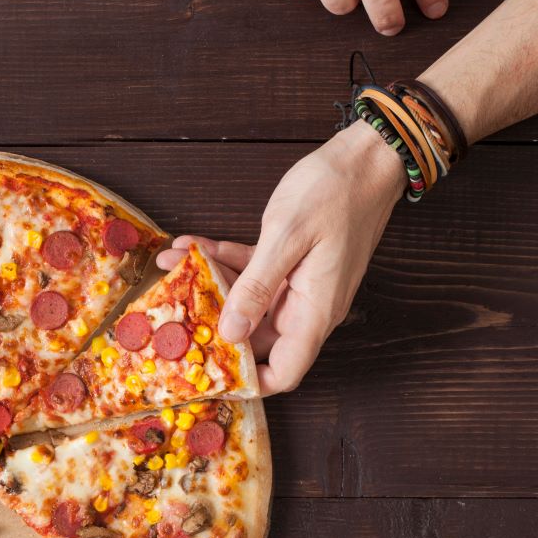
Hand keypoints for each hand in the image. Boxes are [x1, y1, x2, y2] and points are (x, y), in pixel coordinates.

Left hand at [161, 123, 403, 394]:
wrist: (367, 156)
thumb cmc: (335, 191)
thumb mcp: (287, 238)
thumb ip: (257, 287)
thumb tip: (232, 332)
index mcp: (314, 311)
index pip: (284, 371)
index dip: (249, 381)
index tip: (208, 372)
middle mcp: (308, 306)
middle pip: (256, 337)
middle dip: (212, 324)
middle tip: (172, 309)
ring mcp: (300, 285)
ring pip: (248, 301)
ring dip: (211, 284)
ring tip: (171, 264)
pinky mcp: (292, 262)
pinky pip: (254, 272)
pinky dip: (225, 261)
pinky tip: (193, 246)